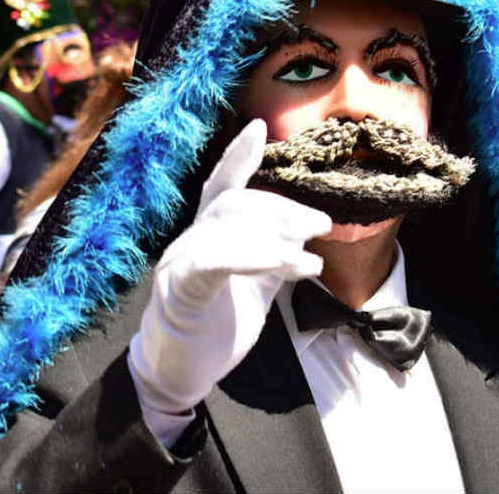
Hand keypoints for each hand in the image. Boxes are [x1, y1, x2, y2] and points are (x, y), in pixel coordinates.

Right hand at [128, 119, 328, 416]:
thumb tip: (302, 231)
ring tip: (309, 257)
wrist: (179, 372)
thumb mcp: (252, 283)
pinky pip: (213, 261)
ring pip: (225, 226)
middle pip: (234, 203)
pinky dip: (252, 256)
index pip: (222, 186)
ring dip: (274, 235)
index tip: (258, 126)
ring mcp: (181, 262)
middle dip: (281, 208)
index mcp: (207, 235)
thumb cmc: (214, 324)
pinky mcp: (180, 290)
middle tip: (320, 223)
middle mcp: (191, 240)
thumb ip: (270, 254)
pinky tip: (286, 262)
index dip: (237, 156)